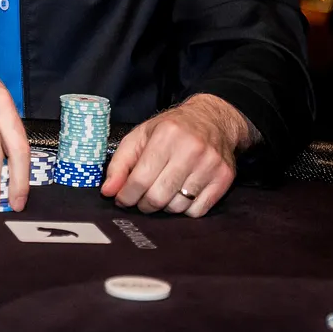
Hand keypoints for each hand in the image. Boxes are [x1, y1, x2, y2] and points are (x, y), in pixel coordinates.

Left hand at [102, 94, 249, 216]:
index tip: (121, 199)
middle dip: (143, 204)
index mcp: (167, 135)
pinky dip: (184, 209)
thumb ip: (120, 164)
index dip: (126, 195)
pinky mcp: (224, 179)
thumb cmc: (172, 129)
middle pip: (158, 196)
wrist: (213, 120)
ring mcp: (210, 165)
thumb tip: (108, 191)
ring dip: (164, 206)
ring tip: (161, 192)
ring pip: (177, 206)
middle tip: (140, 199)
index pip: (140, 179)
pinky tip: (180, 194)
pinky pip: (197, 211)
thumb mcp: (140, 136)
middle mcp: (191, 150)